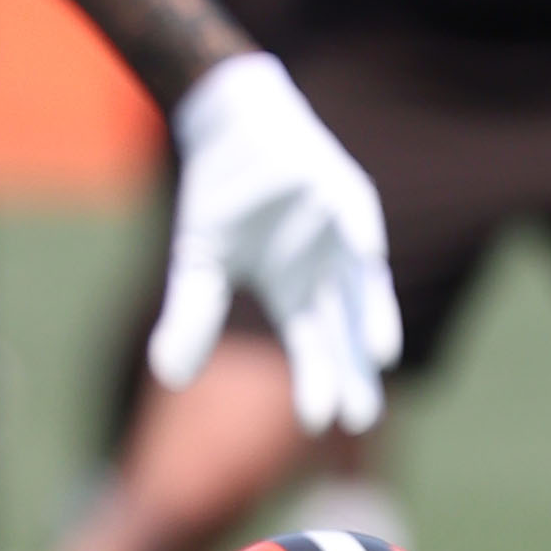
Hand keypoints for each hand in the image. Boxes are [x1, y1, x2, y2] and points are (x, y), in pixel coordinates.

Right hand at [153, 52, 401, 433]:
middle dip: (355, 370)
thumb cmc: (222, 198)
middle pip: (345, 330)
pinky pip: (357, 220)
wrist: (228, 127)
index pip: (313, 348)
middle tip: (363, 415)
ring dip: (372, 317)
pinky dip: (360, 240)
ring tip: (380, 355)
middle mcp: (326, 271)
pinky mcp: (344, 193)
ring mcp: (341, 234)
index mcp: (294, 291)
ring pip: (362, 286)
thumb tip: (171, 378)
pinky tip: (369, 260)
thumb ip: (192, 319)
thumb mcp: (200, 265)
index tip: (320, 423)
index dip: (319, 382)